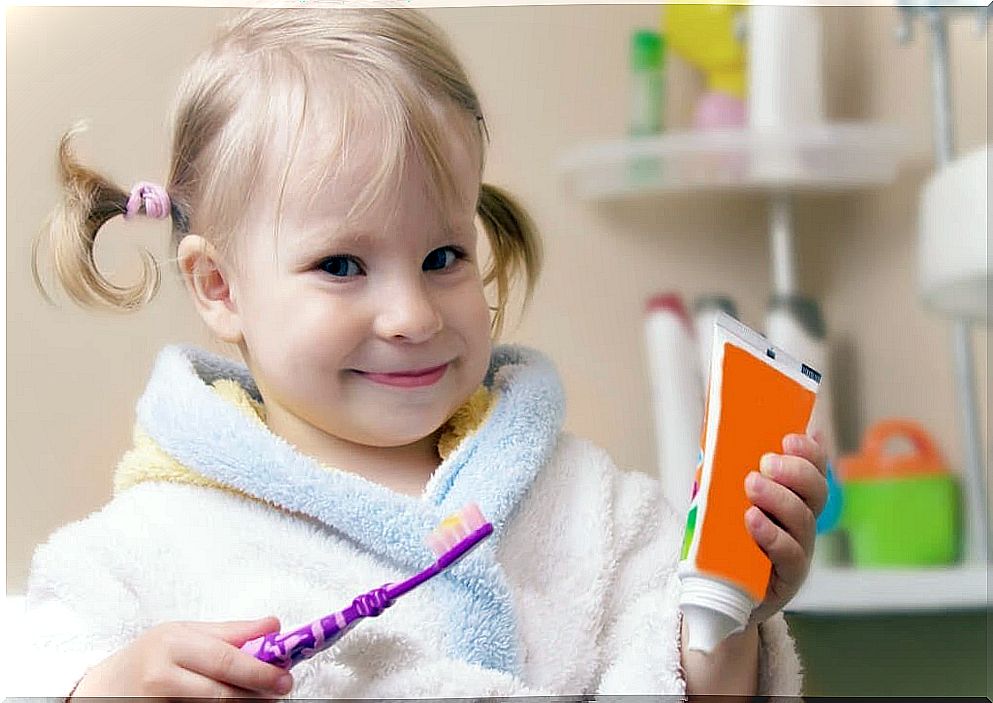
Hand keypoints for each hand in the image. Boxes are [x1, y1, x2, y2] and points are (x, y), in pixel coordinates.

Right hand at [71, 617, 293, 698]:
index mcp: (172, 643)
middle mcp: (161, 676)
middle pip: (221, 693)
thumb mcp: (187, 633)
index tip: (285, 677)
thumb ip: (231, 632)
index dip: (259, 671)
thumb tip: (274, 625)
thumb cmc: (151, 655)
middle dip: (256, 694)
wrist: (104, 687)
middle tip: (280, 690)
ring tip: (259, 699)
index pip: (225, 660)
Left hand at [744, 431, 827, 624]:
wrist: (720, 598)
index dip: (809, 453)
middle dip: (795, 471)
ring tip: (752, 485)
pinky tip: (753, 520)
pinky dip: (772, 536)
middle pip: (816, 493)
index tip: (790, 438)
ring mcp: (797, 553)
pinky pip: (789, 556)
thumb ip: (729, 474)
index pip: (814, 471)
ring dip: (779, 499)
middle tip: (766, 462)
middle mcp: (801, 525)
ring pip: (803, 521)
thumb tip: (725, 434)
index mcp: (794, 500)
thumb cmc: (725, 542)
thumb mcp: (726, 503)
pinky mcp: (786, 580)